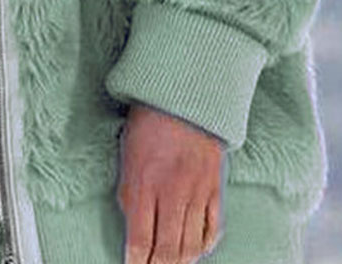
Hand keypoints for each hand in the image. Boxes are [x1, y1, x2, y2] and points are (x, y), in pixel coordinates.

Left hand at [116, 102, 225, 263]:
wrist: (184, 95)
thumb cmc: (149, 121)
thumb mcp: (127, 154)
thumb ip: (130, 192)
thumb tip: (133, 224)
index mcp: (145, 182)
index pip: (141, 238)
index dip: (137, 260)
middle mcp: (172, 191)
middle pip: (168, 248)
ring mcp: (197, 191)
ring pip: (192, 243)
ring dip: (181, 260)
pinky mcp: (214, 187)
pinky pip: (213, 226)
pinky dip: (205, 244)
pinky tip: (197, 249)